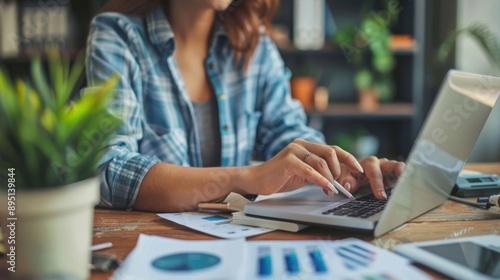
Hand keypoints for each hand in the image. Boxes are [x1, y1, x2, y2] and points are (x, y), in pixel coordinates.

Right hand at [247, 139, 363, 194]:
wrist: (256, 181)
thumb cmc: (280, 178)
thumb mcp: (304, 173)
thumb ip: (318, 172)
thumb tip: (339, 181)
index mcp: (307, 145)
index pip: (333, 149)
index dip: (348, 158)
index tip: (359, 169)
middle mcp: (301, 144)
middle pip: (330, 152)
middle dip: (339, 171)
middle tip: (339, 186)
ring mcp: (294, 151)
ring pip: (322, 162)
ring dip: (330, 178)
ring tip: (331, 190)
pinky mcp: (288, 161)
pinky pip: (310, 170)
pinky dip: (321, 180)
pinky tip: (327, 188)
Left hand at [335, 157, 405, 199]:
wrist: (352, 171)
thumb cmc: (349, 174)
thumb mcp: (345, 177)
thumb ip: (347, 181)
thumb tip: (348, 186)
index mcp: (368, 163)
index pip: (375, 173)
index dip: (378, 185)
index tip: (381, 196)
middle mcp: (381, 163)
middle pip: (393, 165)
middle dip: (399, 174)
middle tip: (402, 187)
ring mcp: (389, 168)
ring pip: (401, 168)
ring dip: (406, 176)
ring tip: (410, 186)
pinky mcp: (395, 174)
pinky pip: (403, 175)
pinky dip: (405, 181)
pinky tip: (409, 190)